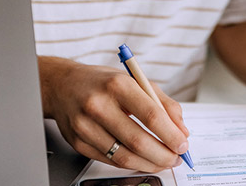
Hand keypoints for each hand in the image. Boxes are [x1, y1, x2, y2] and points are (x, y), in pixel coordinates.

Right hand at [41, 58, 189, 172]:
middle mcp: (98, 105)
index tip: (183, 144)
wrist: (62, 86)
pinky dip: (131, 164)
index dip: (171, 135)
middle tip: (175, 158)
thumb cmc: (103, 83)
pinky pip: (110, 161)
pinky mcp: (78, 143)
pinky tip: (141, 159)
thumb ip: (163, 103)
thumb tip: (182, 130)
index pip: (151, 115)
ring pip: (124, 157)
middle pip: (138, 141)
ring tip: (162, 161)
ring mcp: (85, 126)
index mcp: (117, 85)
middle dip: (163, 155)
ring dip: (149, 164)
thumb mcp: (136, 81)